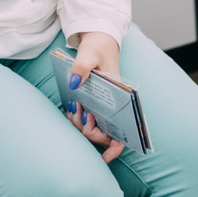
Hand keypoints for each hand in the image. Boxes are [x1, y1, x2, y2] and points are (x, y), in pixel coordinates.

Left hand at [65, 31, 125, 162]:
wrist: (97, 38)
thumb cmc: (98, 46)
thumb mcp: (90, 52)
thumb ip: (81, 67)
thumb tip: (74, 84)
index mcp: (120, 95)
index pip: (124, 127)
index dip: (116, 146)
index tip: (106, 158)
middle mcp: (113, 104)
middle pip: (104, 133)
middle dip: (91, 132)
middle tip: (82, 115)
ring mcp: (102, 104)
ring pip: (92, 127)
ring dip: (81, 124)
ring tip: (76, 108)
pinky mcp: (92, 101)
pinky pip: (84, 118)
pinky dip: (77, 118)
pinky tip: (73, 110)